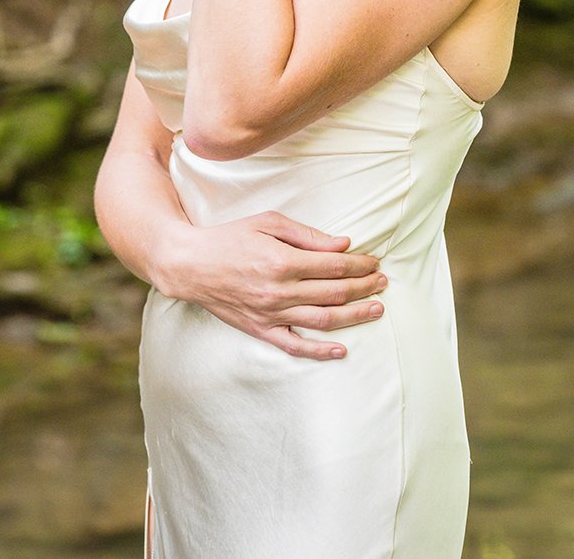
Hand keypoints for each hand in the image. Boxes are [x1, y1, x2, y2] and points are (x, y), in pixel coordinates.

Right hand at [164, 211, 387, 360]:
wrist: (190, 265)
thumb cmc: (230, 237)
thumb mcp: (268, 222)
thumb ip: (307, 235)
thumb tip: (342, 245)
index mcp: (282, 261)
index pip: (333, 265)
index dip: (359, 264)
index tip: (374, 262)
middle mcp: (279, 291)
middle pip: (334, 293)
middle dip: (363, 287)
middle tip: (383, 283)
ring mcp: (270, 314)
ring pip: (322, 320)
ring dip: (354, 316)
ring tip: (376, 309)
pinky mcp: (260, 330)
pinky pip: (295, 346)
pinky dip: (320, 351)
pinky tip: (341, 349)